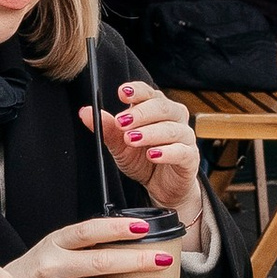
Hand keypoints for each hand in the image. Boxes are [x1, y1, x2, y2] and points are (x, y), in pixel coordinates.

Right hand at [9, 213, 181, 277]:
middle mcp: (54, 268)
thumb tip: (130, 237)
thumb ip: (82, 244)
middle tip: (164, 259)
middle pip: (102, 262)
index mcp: (54, 244)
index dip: (117, 228)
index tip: (143, 227)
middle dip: (139, 261)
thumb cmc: (35, 274)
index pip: (88, 231)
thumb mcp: (51, 249)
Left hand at [84, 77, 203, 215]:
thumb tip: (86, 112)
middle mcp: (174, 119)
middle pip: (162, 107)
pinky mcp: (190, 158)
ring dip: (150, 133)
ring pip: (172, 128)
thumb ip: (107, 129)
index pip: (149, 93)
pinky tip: (152, 155)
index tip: (122, 93)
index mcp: (157, 109)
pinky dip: (167, 152)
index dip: (137, 90)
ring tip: (132, 139)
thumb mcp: (120, 146)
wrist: (162, 187)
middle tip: (122, 122)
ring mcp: (185, 137)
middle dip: (141, 113)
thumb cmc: (143, 160)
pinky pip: (182, 151)